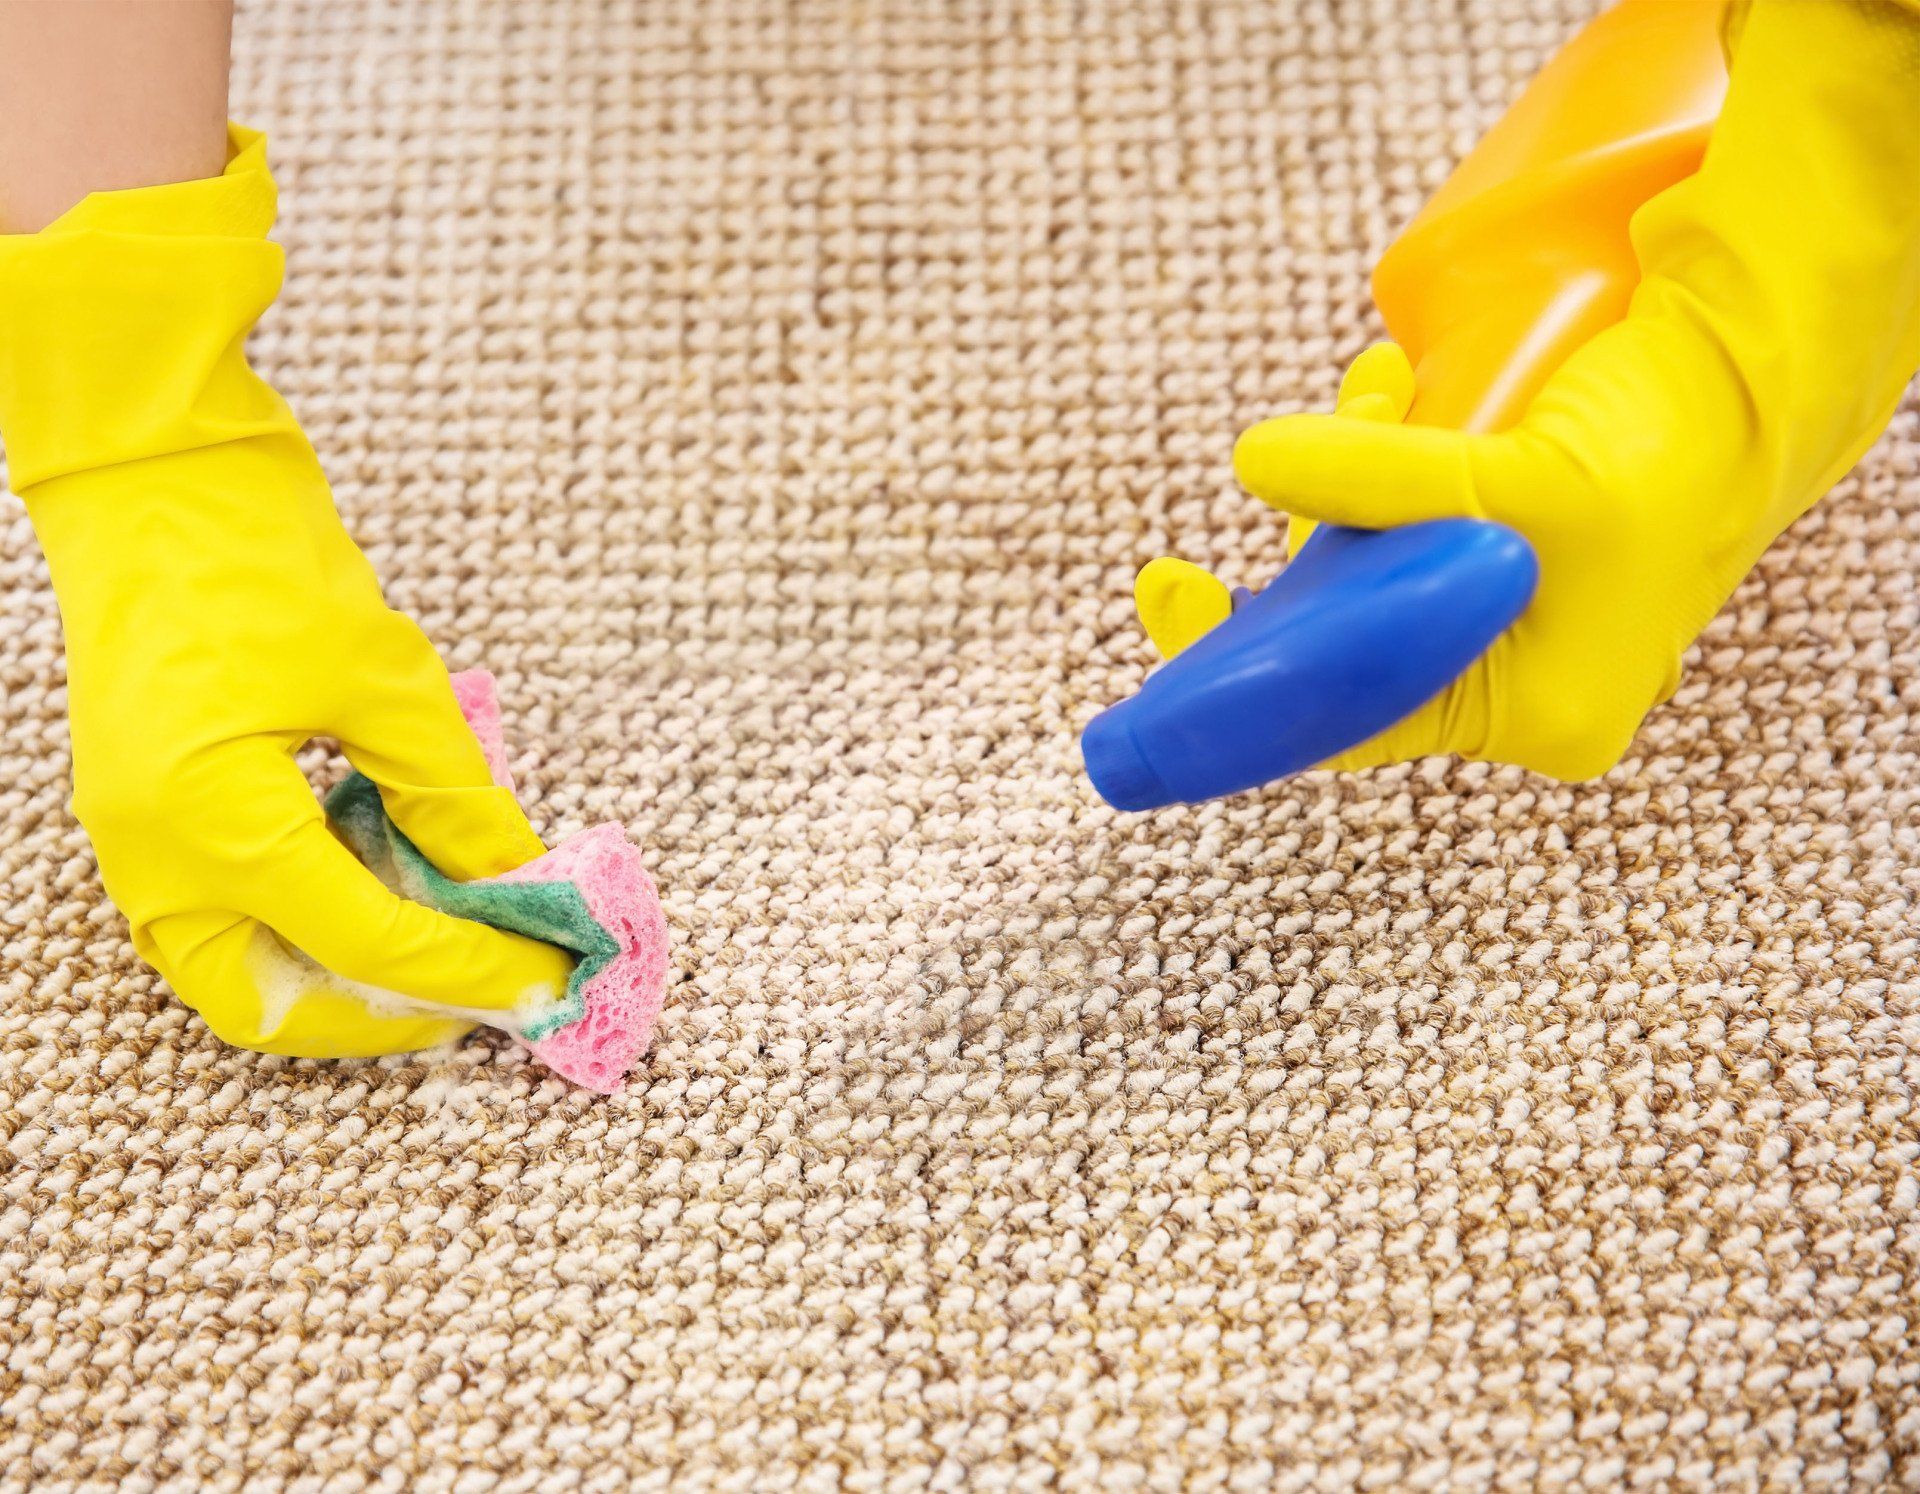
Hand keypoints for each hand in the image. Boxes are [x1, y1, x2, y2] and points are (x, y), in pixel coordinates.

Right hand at [1, 129, 571, 1054]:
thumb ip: (454, 797)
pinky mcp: (153, 823)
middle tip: (489, 991)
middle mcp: (158, 861)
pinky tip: (392, 893)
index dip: (471, 971)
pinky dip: (312, 931)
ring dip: (348, 984)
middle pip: (278, 1009)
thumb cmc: (259, 561)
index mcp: (213, 823)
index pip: (367, 944)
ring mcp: (140, 848)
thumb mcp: (387, 682)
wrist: (155, 483)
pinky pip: (230, 921)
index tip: (551, 979)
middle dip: (390, 1018)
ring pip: (244, 976)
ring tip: (449, 953)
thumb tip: (518, 878)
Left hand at [1167, 0, 1919, 779]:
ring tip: (1377, 392)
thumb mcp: (1515, 477)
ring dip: (1349, 488)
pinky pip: (1411, 530)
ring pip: (1375, 576)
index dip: (1239, 674)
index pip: (1348, 722)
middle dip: (1301, 552)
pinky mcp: (1508, 557)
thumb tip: (1252, 464)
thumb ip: (1380, 480)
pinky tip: (1392, 390)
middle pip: (1349, 646)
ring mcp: (1513, 623)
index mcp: (1533, 715)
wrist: (1765, 368)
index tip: (1172, 601)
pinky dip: (1389, 468)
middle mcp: (1519, 687)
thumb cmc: (1672, 440)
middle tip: (1250, 484)